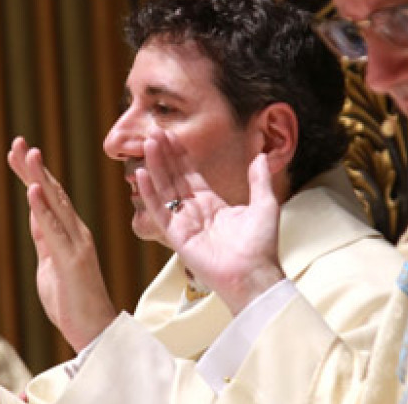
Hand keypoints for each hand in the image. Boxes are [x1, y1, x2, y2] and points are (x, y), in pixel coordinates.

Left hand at [8, 137, 116, 350]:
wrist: (95, 330)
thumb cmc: (72, 302)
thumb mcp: (50, 264)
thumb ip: (45, 239)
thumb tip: (35, 217)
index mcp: (70, 233)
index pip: (48, 196)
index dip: (32, 174)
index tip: (17, 153)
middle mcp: (76, 232)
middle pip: (52, 192)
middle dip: (33, 167)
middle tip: (18, 142)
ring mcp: (76, 244)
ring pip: (56, 204)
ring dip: (39, 178)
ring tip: (27, 154)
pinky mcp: (72, 261)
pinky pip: (54, 231)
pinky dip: (43, 209)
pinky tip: (32, 191)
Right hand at [136, 129, 284, 314]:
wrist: (255, 274)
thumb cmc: (261, 246)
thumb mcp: (265, 205)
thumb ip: (259, 180)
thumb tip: (261, 156)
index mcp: (212, 204)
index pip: (190, 174)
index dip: (179, 155)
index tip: (170, 134)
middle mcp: (195, 212)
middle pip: (174, 177)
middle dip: (164, 155)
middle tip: (154, 131)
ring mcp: (184, 223)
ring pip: (165, 189)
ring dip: (156, 166)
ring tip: (149, 143)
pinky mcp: (177, 236)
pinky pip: (160, 211)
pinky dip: (150, 193)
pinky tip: (143, 174)